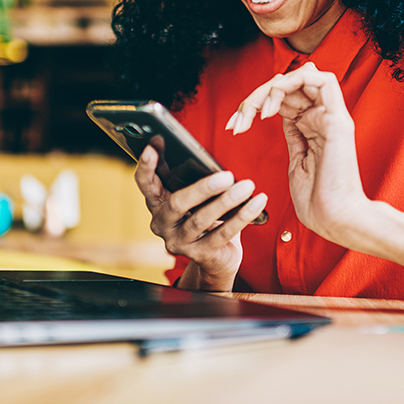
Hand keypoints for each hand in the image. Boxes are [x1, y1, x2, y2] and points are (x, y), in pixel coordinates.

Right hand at [133, 145, 268, 291]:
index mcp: (157, 204)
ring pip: (201, 220)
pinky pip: (223, 234)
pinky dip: (242, 216)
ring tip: (247, 187)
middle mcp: (162, 224)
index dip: (147, 166)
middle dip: (203, 188)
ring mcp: (179, 242)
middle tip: (227, 176)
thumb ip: (193, 181)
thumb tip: (211, 160)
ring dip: (226, 201)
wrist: (217, 258)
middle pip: (177, 204)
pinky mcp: (200, 255)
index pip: (146, 183)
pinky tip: (257, 203)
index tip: (153, 145)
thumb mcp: (196, 199)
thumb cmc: (207, 219)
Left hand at [229, 62, 378, 244]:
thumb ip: (293, 135)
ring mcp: (332, 117)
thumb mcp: (297, 161)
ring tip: (257, 111)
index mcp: (314, 127)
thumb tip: (281, 115)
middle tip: (240, 118)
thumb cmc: (318, 201)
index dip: (257, 103)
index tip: (234, 125)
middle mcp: (324, 118)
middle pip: (290, 85)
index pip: (285, 98)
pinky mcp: (338, 120)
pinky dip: (292, 83)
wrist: (336, 219)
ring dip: (272, 87)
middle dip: (257, 96)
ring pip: (303, 76)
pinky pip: (322, 81)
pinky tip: (274, 106)